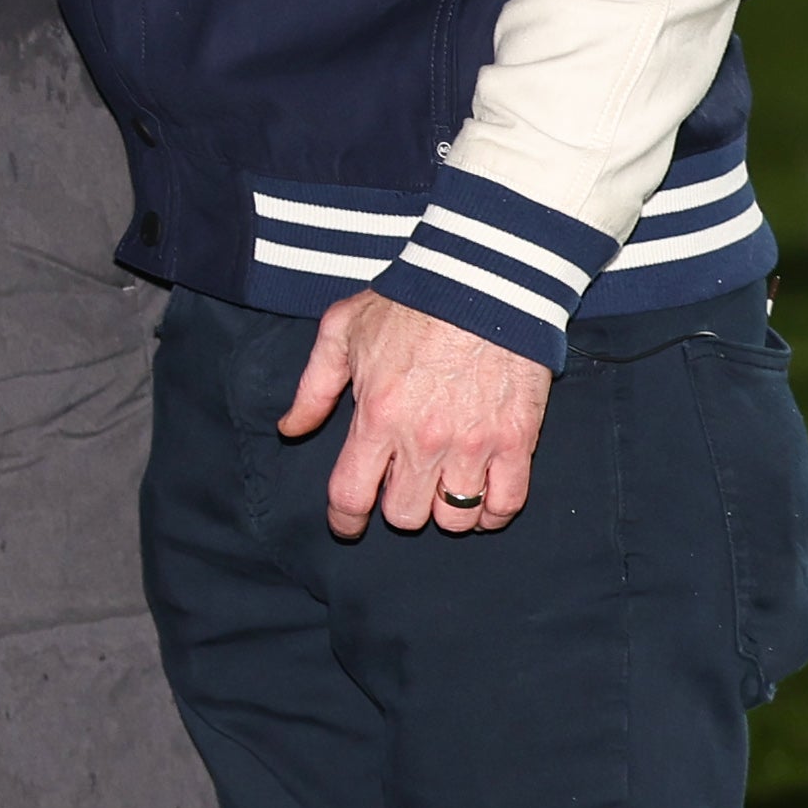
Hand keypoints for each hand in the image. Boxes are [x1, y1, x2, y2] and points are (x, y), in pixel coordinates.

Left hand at [277, 289, 549, 538]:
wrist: (484, 283)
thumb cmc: (409, 303)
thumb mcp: (341, 332)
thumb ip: (312, 388)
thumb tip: (290, 429)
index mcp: (377, 417)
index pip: (350, 495)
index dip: (344, 520)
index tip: (346, 525)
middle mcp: (424, 440)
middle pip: (404, 515)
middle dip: (396, 508)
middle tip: (400, 486)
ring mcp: (474, 444)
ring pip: (455, 519)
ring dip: (444, 511)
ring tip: (440, 489)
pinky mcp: (517, 440)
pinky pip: (507, 504)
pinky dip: (492, 512)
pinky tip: (480, 499)